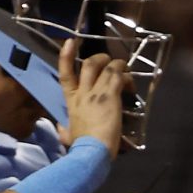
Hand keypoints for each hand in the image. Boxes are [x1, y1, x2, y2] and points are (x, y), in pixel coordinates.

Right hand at [58, 37, 124, 151]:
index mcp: (71, 101)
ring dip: (119, 66)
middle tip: (111, 64)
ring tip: (126, 75)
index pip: (65, 74)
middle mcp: (82, 93)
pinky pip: (119, 77)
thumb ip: (63, 129)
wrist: (91, 152)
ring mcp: (96, 92)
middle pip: (90, 64)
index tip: (71, 41)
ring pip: (108, 66)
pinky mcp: (110, 95)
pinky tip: (131, 88)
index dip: (66, 56)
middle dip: (102, 58)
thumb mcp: (66, 135)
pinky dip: (127, 78)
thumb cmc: (80, 146)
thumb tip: (61, 128)